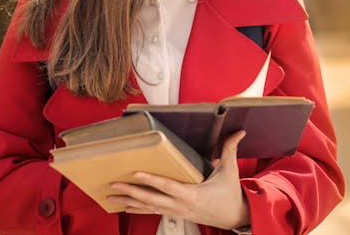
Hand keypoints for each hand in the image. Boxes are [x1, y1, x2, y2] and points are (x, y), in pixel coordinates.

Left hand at [107, 130, 250, 228]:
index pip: (168, 186)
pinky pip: (152, 211)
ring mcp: (176, 211)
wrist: (234, 217)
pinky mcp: (175, 213)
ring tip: (110, 197)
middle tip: (113, 185)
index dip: (151, 180)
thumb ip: (230, 149)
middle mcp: (181, 205)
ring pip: (148, 207)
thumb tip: (239, 131)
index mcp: (193, 194)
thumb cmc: (230, 194)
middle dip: (131, 192)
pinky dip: (137, 208)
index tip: (135, 173)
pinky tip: (124, 206)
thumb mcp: (230, 171)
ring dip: (129, 202)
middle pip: (152, 199)